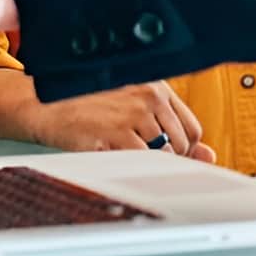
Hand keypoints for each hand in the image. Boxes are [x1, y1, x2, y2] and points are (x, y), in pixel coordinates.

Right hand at [18, 81, 215, 161]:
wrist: (46, 104)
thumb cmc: (89, 105)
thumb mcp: (133, 106)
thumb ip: (172, 127)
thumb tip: (210, 157)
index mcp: (156, 86)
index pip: (192, 129)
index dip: (183, 149)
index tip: (166, 154)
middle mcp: (148, 97)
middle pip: (181, 146)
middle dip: (167, 159)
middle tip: (139, 157)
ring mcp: (131, 115)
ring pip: (162, 156)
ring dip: (147, 165)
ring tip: (122, 154)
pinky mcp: (113, 133)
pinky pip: (140, 162)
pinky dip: (131, 168)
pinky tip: (113, 158)